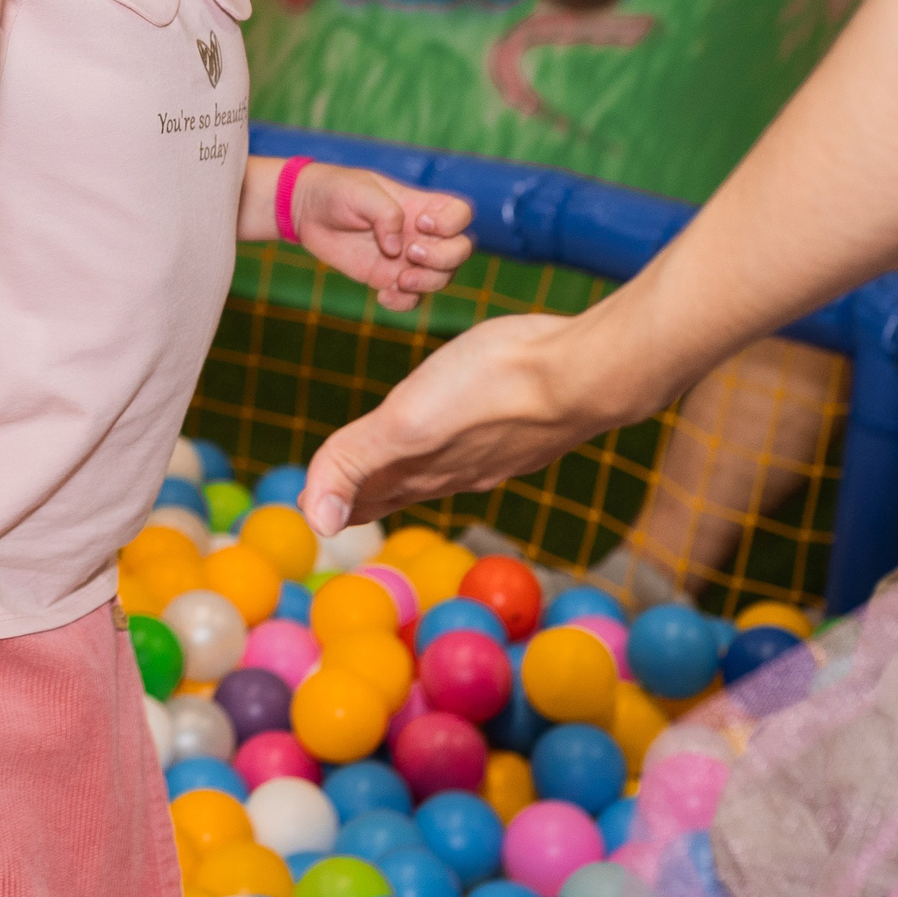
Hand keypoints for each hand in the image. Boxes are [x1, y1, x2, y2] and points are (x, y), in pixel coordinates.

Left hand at [291, 166, 473, 311]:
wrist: (308, 212)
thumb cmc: (337, 191)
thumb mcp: (360, 192)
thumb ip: (385, 214)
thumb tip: (397, 249)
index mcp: (421, 205)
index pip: (460, 214)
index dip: (451, 224)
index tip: (420, 223)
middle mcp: (421, 234)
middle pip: (460, 251)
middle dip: (443, 258)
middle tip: (410, 253)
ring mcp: (407, 258)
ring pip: (441, 278)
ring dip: (427, 283)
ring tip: (397, 281)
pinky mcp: (389, 278)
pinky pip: (412, 298)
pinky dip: (405, 302)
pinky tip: (383, 295)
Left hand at [298, 306, 668, 535]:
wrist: (585, 373)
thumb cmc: (493, 386)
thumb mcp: (403, 420)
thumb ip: (352, 462)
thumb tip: (315, 523)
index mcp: (417, 468)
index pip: (364, 498)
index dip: (334, 503)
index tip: (312, 512)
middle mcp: (454, 470)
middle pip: (397, 488)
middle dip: (365, 495)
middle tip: (340, 504)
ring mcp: (493, 454)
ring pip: (439, 469)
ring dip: (410, 472)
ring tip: (397, 473)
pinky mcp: (525, 433)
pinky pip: (478, 448)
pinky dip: (457, 448)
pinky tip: (471, 440)